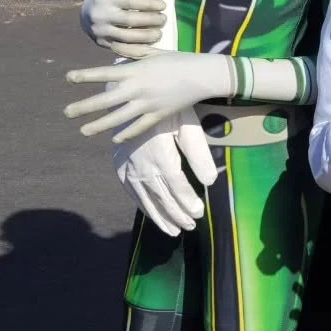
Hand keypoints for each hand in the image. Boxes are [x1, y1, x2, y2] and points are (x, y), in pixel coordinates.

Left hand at [65, 52, 233, 141]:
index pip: (104, 74)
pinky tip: (115, 138)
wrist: (202, 75)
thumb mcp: (154, 53)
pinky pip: (138, 127)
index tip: (68, 78)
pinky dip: (126, 133)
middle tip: (66, 112)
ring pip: (118, 118)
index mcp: (135, 70)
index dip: (85, 76)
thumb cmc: (179, 60)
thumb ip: (134, 55)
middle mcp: (137, 88)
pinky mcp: (158, 115)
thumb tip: (116, 51)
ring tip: (83, 131)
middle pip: (105, 100)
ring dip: (98, 125)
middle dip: (83, 107)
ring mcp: (147, 104)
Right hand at [81, 0, 165, 57]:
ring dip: (146, 36)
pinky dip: (136, 48)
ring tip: (159, 33)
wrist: (84, 15)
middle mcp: (102, 15)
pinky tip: (148, 45)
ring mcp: (101, 31)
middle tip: (164, 19)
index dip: (149, 4)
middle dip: (150, 20)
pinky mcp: (102, 43)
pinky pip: (121, 48)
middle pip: (130, 20)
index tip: (163, 5)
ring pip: (126, 37)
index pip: (131, 2)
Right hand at [113, 118, 218, 235]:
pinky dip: (143, 206)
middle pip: (162, 197)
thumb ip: (199, 153)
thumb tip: (210, 181)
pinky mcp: (120, 168)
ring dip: (160, 217)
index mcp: (160, 154)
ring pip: (146, 199)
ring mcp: (128, 169)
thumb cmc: (168, 110)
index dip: (188, 202)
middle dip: (177, 215)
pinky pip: (132, 193)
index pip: (176, 186)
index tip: (199, 213)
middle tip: (191, 226)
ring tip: (174, 231)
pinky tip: (152, 215)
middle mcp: (142, 166)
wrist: (134, 99)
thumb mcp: (188, 125)